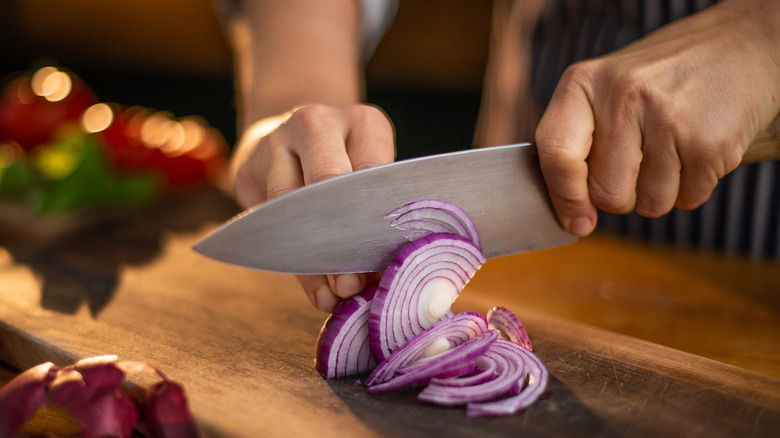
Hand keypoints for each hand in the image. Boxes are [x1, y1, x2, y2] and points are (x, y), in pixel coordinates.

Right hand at [230, 103, 395, 310]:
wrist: (291, 136)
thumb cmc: (348, 165)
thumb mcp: (371, 176)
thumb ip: (376, 218)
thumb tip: (380, 281)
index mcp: (362, 122)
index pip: (373, 169)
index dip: (377, 219)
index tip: (382, 262)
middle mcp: (317, 123)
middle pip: (328, 179)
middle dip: (341, 238)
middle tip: (352, 284)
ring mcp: (276, 141)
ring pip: (290, 203)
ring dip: (313, 258)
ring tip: (332, 295)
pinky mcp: (246, 168)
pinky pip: (267, 220)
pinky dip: (291, 261)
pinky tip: (313, 288)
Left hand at [535, 0, 779, 236]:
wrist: (744, 43)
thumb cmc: (664, 76)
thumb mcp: (608, 87)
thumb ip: (579, 140)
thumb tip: (571, 214)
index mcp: (584, 83)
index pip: (556, 153)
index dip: (564, 197)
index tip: (577, 222)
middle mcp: (622, 96)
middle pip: (605, 193)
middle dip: (623, 194)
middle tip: (642, 160)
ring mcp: (668, 119)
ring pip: (649, 204)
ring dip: (662, 191)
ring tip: (674, 147)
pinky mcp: (708, 143)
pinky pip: (688, 199)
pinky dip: (694, 186)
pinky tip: (698, 147)